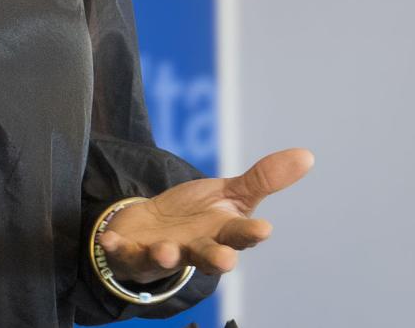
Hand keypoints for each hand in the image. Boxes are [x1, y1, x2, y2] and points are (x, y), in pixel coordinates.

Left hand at [97, 148, 313, 282]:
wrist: (152, 230)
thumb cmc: (196, 216)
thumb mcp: (229, 195)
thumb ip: (263, 179)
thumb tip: (307, 155)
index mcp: (220, 234)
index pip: (240, 235)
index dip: (250, 233)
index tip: (264, 228)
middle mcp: (194, 249)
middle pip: (207, 257)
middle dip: (216, 259)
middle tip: (226, 260)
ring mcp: (162, 254)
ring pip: (167, 260)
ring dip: (166, 257)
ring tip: (166, 252)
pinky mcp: (131, 254)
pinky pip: (122, 254)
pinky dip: (115, 249)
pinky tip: (107, 241)